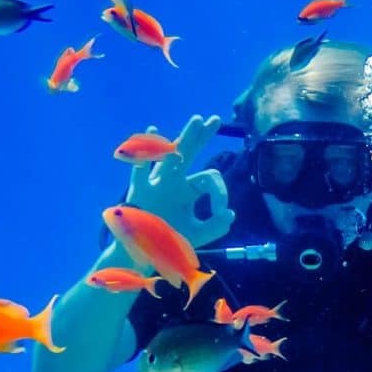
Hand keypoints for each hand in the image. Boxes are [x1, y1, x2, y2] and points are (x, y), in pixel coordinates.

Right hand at [126, 114, 233, 247]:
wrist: (145, 252)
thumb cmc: (171, 239)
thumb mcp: (198, 234)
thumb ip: (215, 227)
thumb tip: (231, 214)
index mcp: (189, 190)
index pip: (210, 179)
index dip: (220, 193)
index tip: (222, 211)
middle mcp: (174, 181)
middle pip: (190, 153)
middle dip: (202, 137)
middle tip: (215, 119)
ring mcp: (157, 184)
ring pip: (169, 155)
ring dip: (183, 139)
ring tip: (196, 121)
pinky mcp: (140, 192)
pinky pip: (142, 170)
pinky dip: (146, 154)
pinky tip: (153, 131)